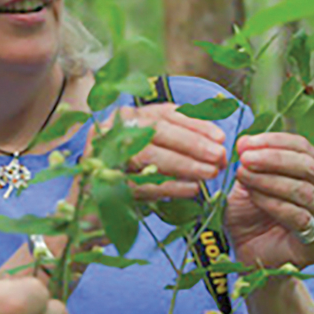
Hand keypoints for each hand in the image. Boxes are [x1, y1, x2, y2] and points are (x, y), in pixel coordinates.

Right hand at [100, 104, 227, 200]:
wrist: (93, 200)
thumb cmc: (129, 171)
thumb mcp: (151, 148)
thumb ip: (177, 138)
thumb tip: (216, 140)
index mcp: (128, 116)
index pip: (165, 113)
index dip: (195, 123)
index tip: (221, 137)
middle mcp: (114, 129)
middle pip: (157, 131)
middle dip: (193, 143)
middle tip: (220, 156)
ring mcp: (106, 154)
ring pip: (149, 155)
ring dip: (184, 164)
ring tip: (210, 173)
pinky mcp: (106, 182)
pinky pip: (142, 183)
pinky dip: (170, 186)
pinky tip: (192, 189)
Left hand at [226, 132, 313, 268]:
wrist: (252, 256)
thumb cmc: (252, 216)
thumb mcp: (250, 182)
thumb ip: (252, 163)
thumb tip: (246, 142)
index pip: (303, 147)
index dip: (273, 141)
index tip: (243, 143)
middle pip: (308, 167)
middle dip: (272, 159)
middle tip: (244, 158)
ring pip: (304, 191)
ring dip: (269, 180)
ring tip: (243, 175)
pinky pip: (300, 217)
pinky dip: (273, 203)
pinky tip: (253, 196)